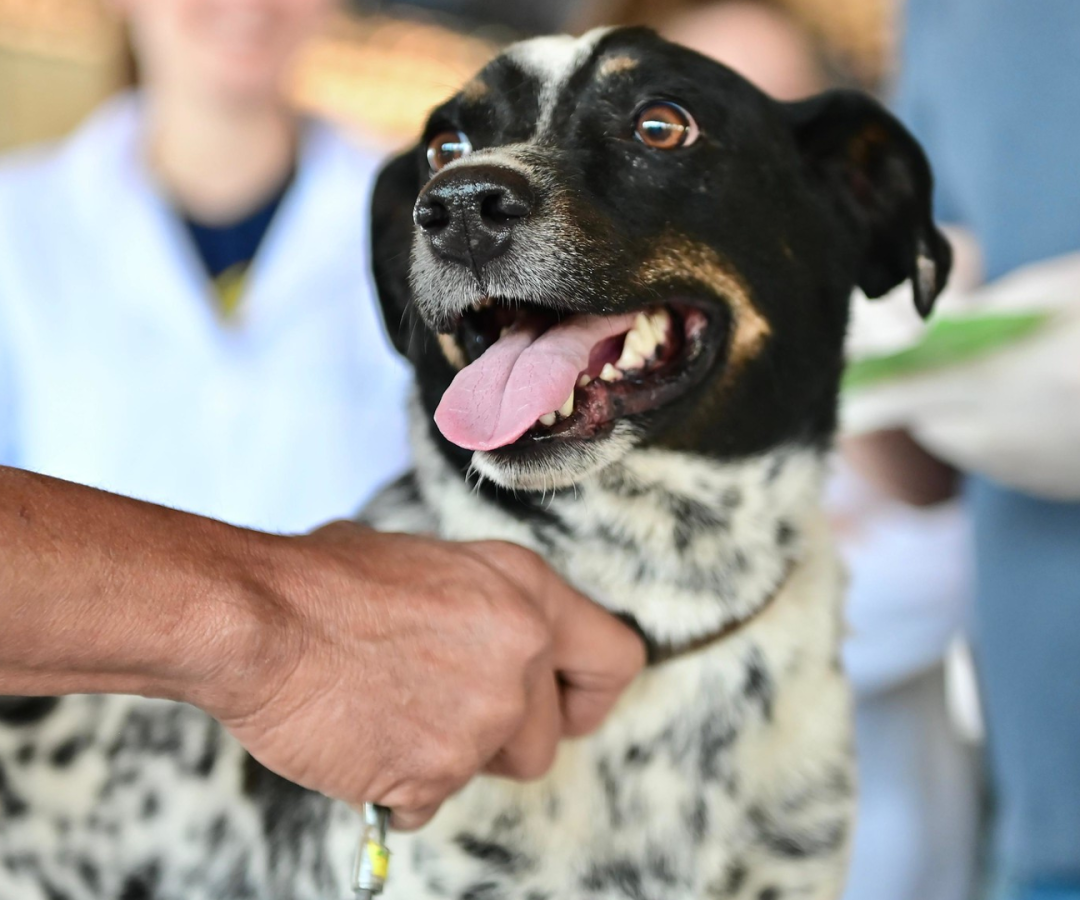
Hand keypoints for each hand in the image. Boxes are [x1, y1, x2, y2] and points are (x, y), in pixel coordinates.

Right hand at [206, 523, 644, 829]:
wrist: (258, 621)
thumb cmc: (325, 582)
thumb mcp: (432, 562)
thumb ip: (483, 605)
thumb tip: (486, 636)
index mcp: (526, 591)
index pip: (616, 659)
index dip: (587, 692)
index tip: (561, 702)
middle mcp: (520, 653)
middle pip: (551, 736)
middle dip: (504, 736)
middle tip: (442, 705)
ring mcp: (482, 717)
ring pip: (496, 771)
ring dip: (457, 759)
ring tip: (397, 713)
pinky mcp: (435, 773)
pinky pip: (433, 801)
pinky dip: (401, 785)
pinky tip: (364, 738)